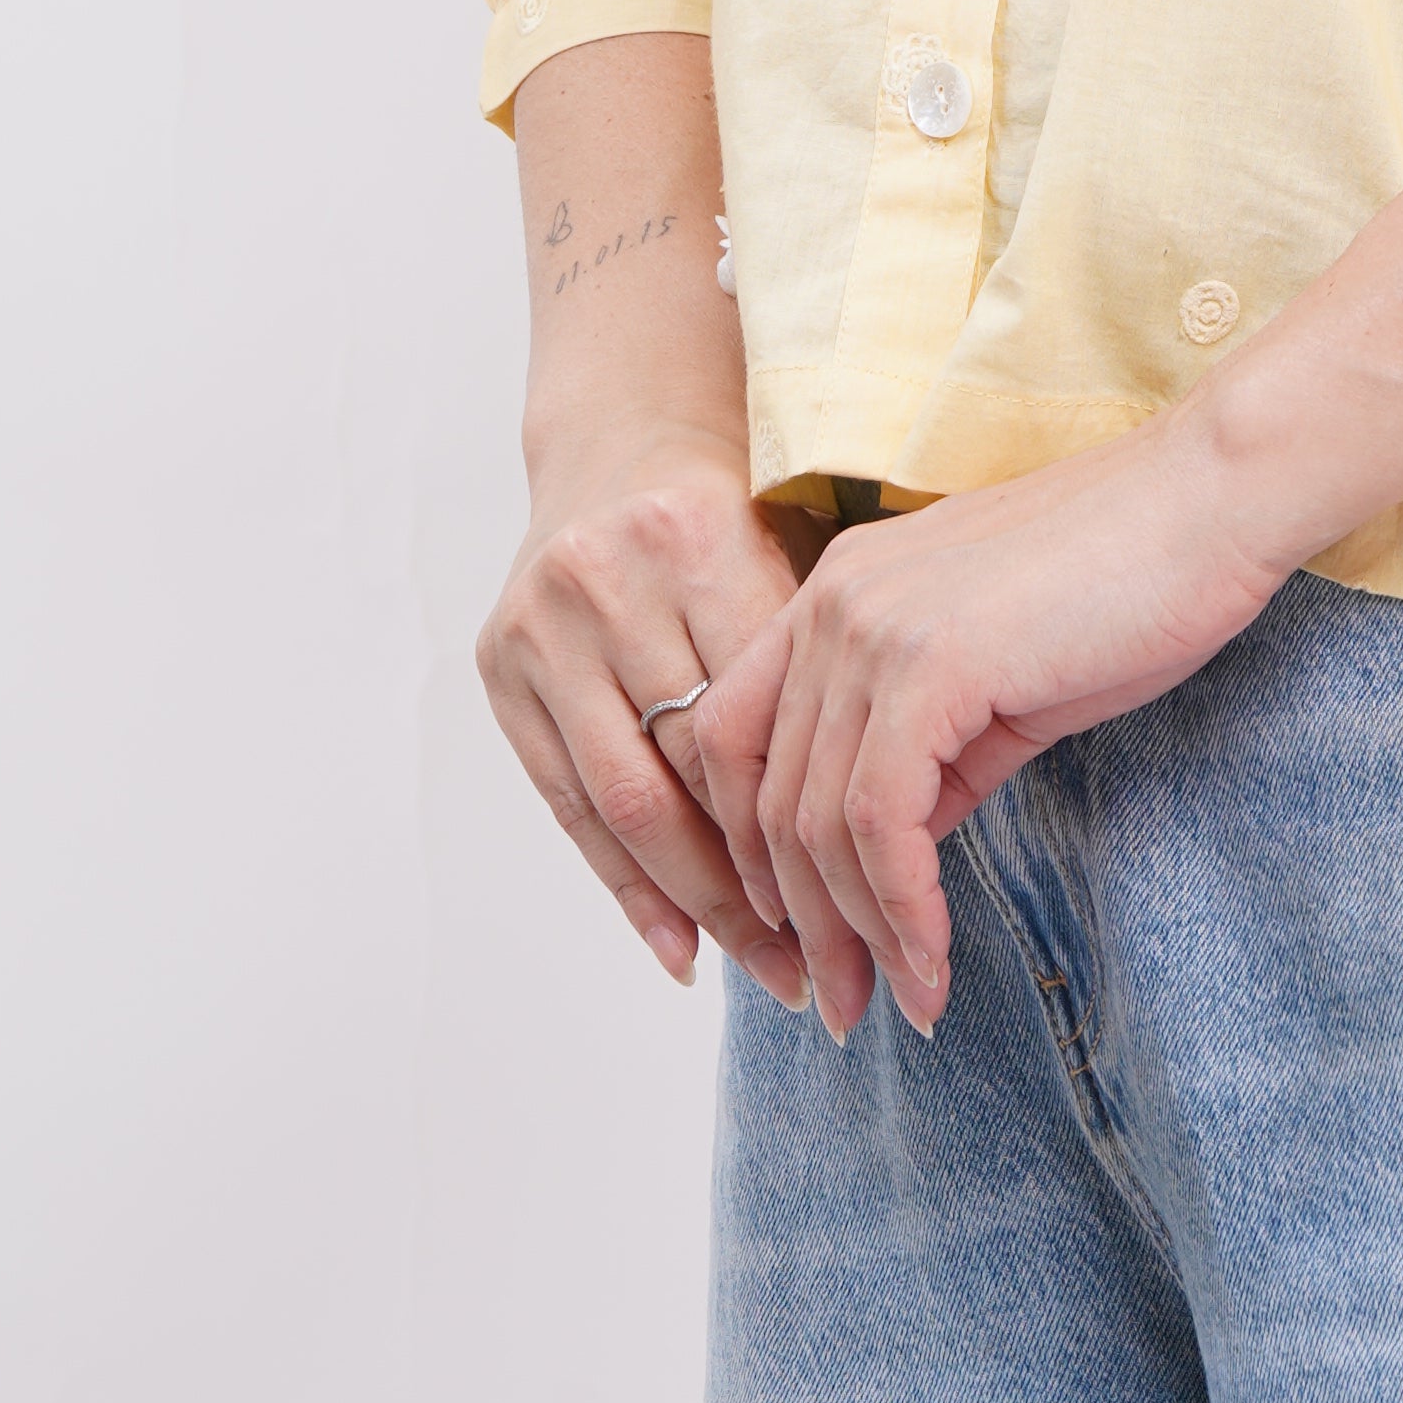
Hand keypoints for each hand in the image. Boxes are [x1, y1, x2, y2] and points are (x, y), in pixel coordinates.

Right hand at [477, 429, 812, 1012]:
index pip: (754, 714)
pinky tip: (679, 950)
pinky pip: (569, 805)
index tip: (864, 894)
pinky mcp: (501, 667)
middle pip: (687, 768)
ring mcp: (542, 627)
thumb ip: (825, 657)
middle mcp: (604, 581)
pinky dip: (627, 886)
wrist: (621, 433)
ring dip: (698, 903)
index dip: (805, 815)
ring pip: (626, 801)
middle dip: (757, 880)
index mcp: (693, 536)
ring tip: (764, 969)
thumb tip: (901, 812)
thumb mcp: (797, 550)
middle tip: (821, 962)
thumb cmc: (740, 506)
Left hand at [698, 419, 1288, 1040]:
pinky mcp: (929, 666)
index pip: (733, 737)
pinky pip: (882, 823)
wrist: (1216, 500)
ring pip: (817, 824)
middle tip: (841, 1008)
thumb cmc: (1133, 579)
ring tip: (899, 1003)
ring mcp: (873, 628)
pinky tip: (933, 961)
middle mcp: (832, 601)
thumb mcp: (1001, 679)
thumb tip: (897, 855)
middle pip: (766, 798)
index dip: (746, 849)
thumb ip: (932, 755)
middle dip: (799, 922)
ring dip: (855, 936)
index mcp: (838, 590)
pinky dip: (902, 911)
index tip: (794, 934)